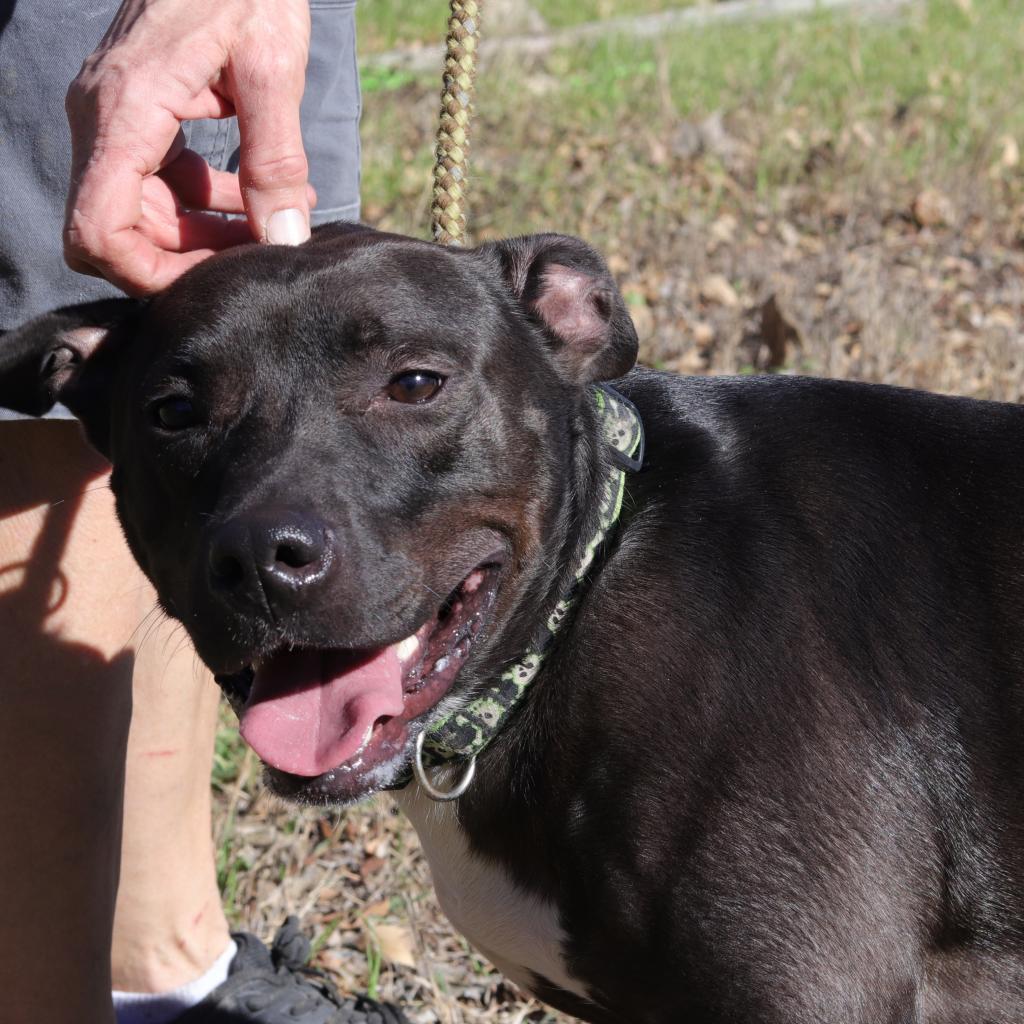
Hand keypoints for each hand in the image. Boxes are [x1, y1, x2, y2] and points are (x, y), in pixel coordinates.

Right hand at [64, 0, 313, 295]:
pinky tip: (258, 199)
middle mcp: (105, 120)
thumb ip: (277, 161)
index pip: (98, 230)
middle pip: (118, 232)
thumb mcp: (271, 69)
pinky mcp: (140, 116)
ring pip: (141, 213)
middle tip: (254, 257)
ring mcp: (117, 118)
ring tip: (270, 228)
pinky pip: (159, 182)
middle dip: (186, 259)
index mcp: (126, 112)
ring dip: (202, 235)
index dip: (148, 275)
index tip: (210, 282)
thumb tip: (286, 240)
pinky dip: (204, 203)